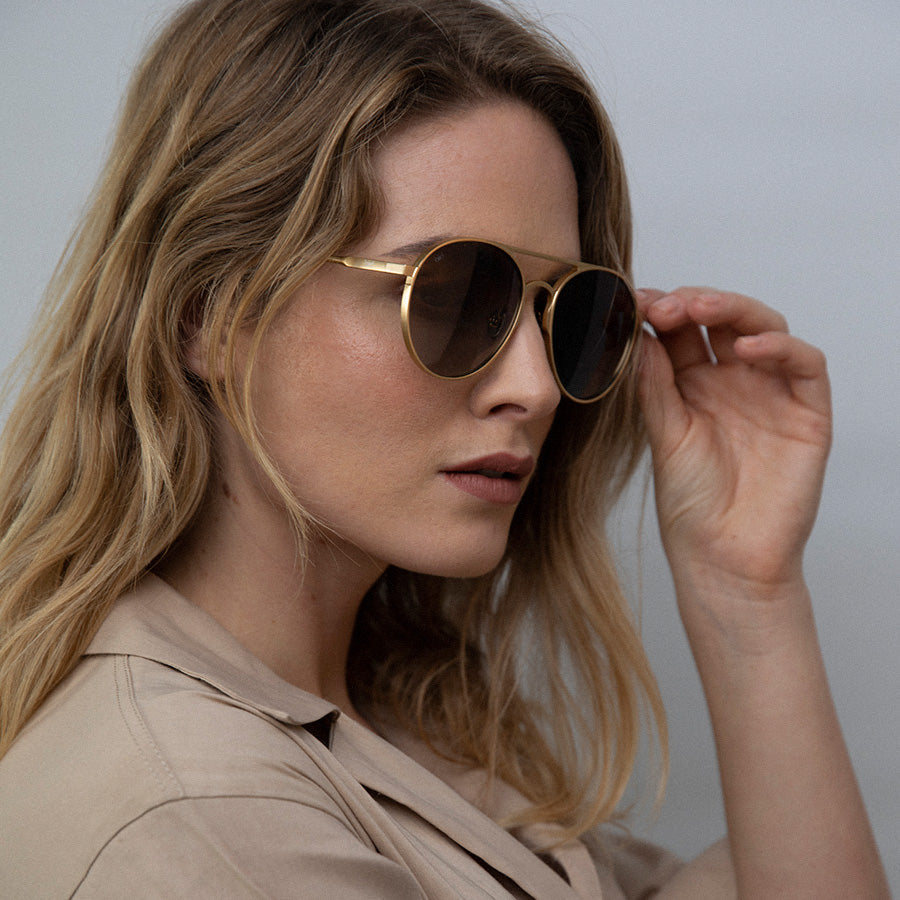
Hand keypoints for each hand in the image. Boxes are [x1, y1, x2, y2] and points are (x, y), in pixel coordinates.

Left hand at [636, 287, 831, 597]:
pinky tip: (746, 348)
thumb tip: (641, 335)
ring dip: (734, 310)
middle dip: (694, 303)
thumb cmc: (691, 504)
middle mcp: (732, 382)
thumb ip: (655, 386)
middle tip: (664, 305)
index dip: (663, 312)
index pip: (683, 332)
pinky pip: (805, 365)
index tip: (634, 303)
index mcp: (692, 386)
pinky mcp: (806, 412)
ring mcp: (770, 393)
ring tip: (698, 309)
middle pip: (722, 321)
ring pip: (764, 329)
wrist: (724, 557)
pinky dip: (780, 348)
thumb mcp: (663, 437)